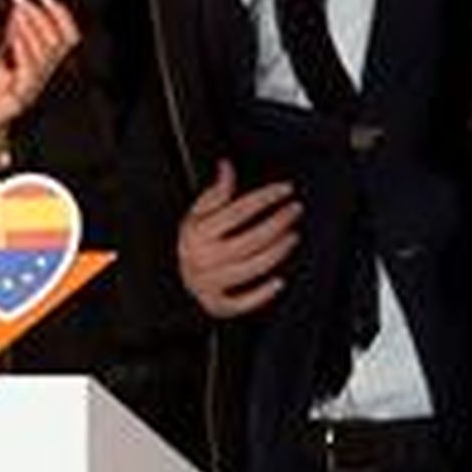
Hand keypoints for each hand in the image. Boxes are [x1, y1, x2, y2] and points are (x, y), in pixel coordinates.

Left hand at [0, 0, 81, 176]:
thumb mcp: (2, 55)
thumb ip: (14, 34)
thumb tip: (20, 7)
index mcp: (43, 66)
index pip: (68, 38)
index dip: (62, 16)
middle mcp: (42, 77)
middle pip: (59, 42)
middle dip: (42, 16)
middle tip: (23, 1)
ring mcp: (32, 88)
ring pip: (45, 54)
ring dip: (32, 27)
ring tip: (18, 11)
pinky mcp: (18, 99)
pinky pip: (28, 72)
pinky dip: (24, 50)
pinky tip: (14, 37)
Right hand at [176, 159, 298, 317]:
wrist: (177, 277)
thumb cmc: (193, 243)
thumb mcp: (198, 214)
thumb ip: (216, 192)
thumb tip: (226, 166)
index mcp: (197, 233)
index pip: (238, 211)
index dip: (265, 197)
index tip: (285, 189)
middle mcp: (201, 258)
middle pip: (249, 240)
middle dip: (277, 223)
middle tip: (294, 210)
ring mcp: (208, 282)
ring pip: (250, 268)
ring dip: (277, 252)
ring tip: (292, 236)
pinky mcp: (215, 304)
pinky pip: (240, 302)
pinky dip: (261, 295)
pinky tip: (279, 281)